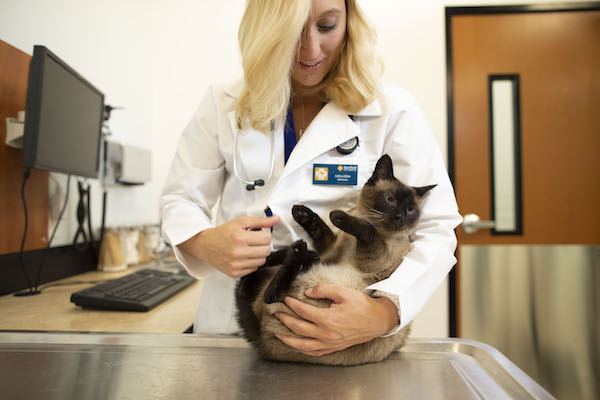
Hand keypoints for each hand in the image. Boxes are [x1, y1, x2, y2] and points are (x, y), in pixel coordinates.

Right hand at [178, 215, 279, 277]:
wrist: (205, 245)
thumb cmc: (224, 232)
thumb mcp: (241, 222)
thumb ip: (260, 221)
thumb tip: (277, 219)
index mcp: (240, 238)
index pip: (267, 238)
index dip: (265, 235)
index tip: (258, 234)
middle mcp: (238, 253)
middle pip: (266, 251)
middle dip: (263, 245)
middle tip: (254, 242)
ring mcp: (236, 265)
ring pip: (262, 261)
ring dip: (258, 255)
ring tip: (249, 249)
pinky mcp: (234, 273)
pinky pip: (253, 269)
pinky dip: (251, 263)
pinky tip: (243, 257)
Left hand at [274, 284, 398, 356]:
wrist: (377, 320)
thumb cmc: (361, 306)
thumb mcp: (343, 292)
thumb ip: (323, 289)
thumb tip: (308, 292)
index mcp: (327, 319)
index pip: (303, 311)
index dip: (292, 304)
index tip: (286, 299)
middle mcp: (326, 334)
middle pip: (298, 328)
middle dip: (285, 320)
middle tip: (277, 313)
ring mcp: (329, 343)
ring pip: (303, 344)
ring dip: (288, 339)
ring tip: (278, 333)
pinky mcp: (333, 348)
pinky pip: (314, 352)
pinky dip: (303, 349)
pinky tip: (297, 345)